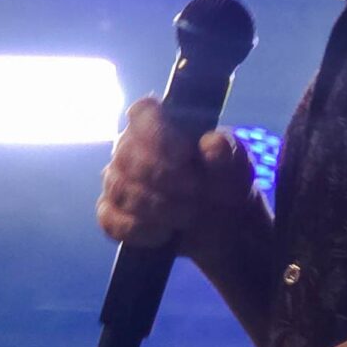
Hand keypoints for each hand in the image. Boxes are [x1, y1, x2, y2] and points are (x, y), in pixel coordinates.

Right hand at [98, 105, 256, 262]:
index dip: (158, 133)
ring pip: (120, 189)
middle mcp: (130, 147)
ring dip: (158, 207)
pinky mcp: (112, 214)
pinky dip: (140, 231)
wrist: (220, 223)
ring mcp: (117, 181)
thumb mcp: (235, 166)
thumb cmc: (223, 182)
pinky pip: (111, 221)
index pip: (143, 113)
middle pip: (127, 155)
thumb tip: (212, 144)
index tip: (183, 155)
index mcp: (160, 124)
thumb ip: (225, 153)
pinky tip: (164, 233)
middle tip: (196, 193)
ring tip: (189, 215)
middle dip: (164, 180)